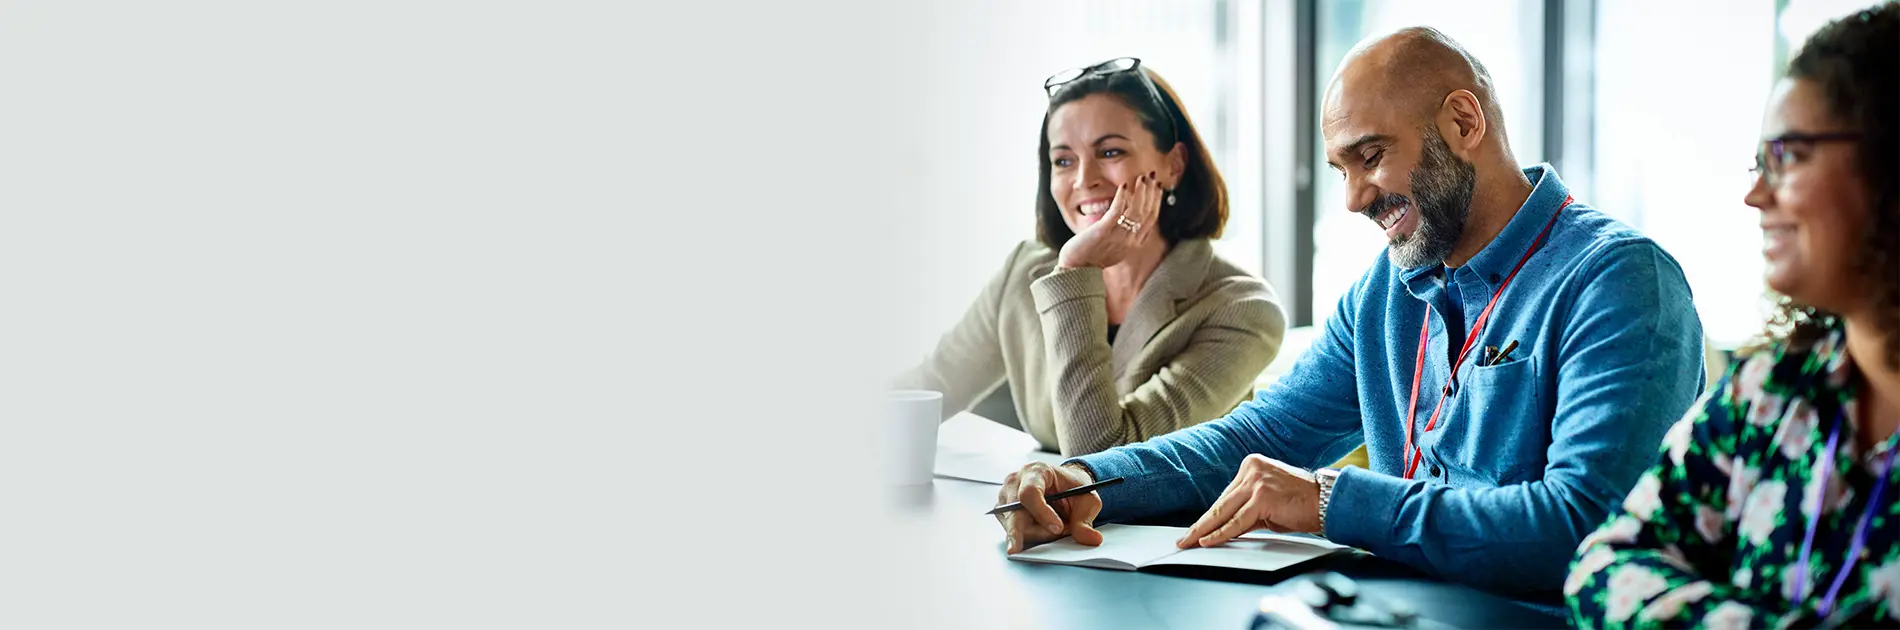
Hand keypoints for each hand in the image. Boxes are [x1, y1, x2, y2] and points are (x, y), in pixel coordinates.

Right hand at [994, 462, 1103, 553]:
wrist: (1065, 487)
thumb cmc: (1073, 489)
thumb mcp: (1087, 501)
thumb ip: (1086, 520)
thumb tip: (1091, 538)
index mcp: (1035, 471)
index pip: (1029, 493)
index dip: (1041, 513)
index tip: (1058, 528)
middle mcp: (1015, 482)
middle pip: (1015, 513)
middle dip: (1035, 532)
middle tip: (1052, 539)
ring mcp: (1005, 498)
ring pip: (1013, 525)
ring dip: (1035, 534)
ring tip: (1054, 529)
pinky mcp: (1003, 513)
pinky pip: (1012, 531)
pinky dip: (1028, 537)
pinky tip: (1042, 531)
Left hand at [1057, 172, 1161, 268]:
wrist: (1075, 269)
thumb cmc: (1091, 256)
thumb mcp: (1115, 247)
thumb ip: (1124, 233)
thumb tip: (1128, 215)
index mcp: (1133, 244)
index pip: (1151, 219)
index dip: (1156, 201)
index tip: (1157, 186)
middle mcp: (1129, 241)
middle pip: (1147, 213)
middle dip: (1151, 192)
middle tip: (1152, 176)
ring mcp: (1117, 237)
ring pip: (1136, 211)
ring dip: (1141, 191)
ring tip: (1142, 177)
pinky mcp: (1102, 231)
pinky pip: (1117, 211)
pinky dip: (1122, 197)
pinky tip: (1124, 185)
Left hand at [1176, 454, 1320, 548]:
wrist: (1327, 501)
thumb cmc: (1300, 503)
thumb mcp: (1267, 504)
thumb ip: (1245, 511)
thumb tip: (1223, 528)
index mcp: (1251, 466)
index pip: (1225, 496)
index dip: (1209, 517)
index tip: (1194, 529)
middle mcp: (1251, 469)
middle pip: (1220, 503)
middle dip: (1200, 525)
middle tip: (1183, 539)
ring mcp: (1256, 481)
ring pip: (1224, 512)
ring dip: (1204, 531)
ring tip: (1190, 542)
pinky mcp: (1262, 496)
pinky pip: (1237, 521)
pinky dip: (1221, 533)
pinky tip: (1208, 540)